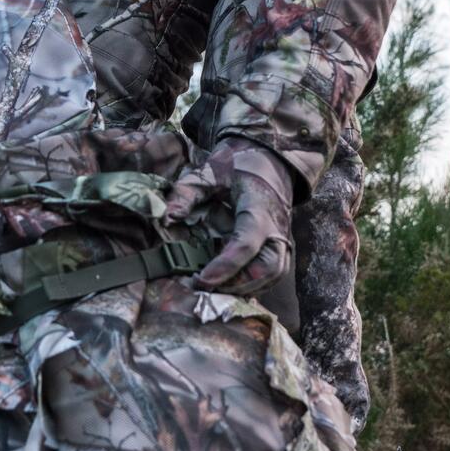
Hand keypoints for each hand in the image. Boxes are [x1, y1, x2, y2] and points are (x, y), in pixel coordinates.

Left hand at [164, 136, 293, 295]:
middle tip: (202, 287)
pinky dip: (253, 285)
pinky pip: (273, 275)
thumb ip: (187, 193)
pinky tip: (228, 286)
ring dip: (244, 289)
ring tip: (212, 290)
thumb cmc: (237, 165)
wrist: (268, 160)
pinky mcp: (282, 246)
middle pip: (267, 267)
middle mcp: (277, 226)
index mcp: (258, 205)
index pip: (247, 241)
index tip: (201, 278)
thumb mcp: (209, 172)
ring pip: (272, 275)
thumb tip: (167, 218)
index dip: (226, 265)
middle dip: (236, 284)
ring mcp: (283, 238)